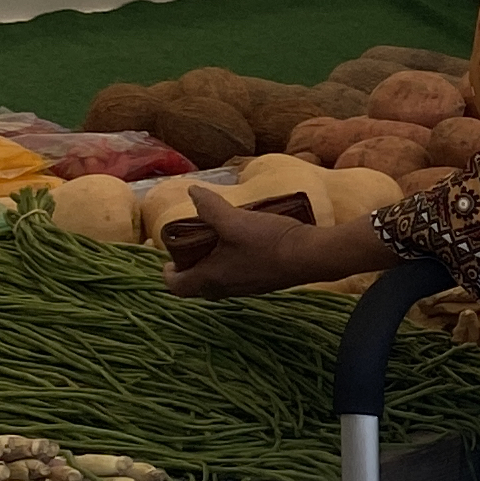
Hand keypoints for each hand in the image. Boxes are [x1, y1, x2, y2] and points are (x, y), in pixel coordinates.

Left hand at [164, 194, 381, 296]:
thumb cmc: (269, 242)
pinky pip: (237, 277)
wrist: (311, 256)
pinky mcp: (262, 282)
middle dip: (190, 267)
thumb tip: (191, 191)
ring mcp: (246, 288)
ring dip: (212, 264)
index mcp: (211, 279)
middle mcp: (225, 289)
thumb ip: (210, 207)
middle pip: (197, 285)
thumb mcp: (235, 220)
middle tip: (192, 246)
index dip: (168, 273)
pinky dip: (231, 263)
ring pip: (218, 281)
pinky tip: (243, 242)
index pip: (177, 286)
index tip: (169, 259)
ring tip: (218, 239)